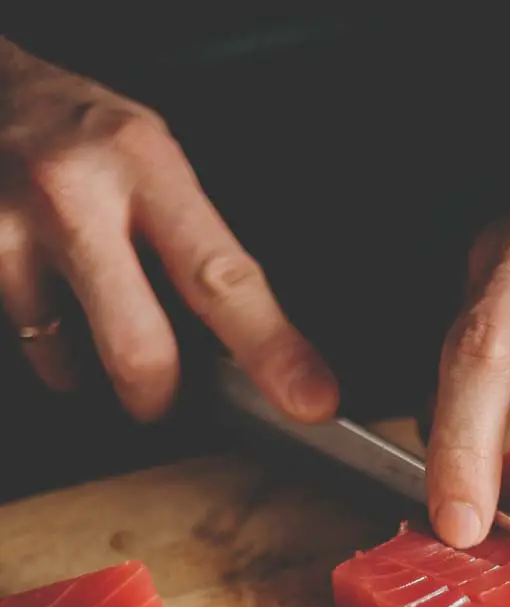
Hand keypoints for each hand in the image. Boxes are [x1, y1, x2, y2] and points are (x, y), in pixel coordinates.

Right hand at [0, 40, 337, 420]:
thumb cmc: (82, 134)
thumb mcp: (154, 163)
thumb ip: (194, 244)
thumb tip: (247, 343)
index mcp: (146, 167)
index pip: (222, 278)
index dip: (271, 350)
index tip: (308, 397)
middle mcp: (75, 197)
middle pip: (141, 348)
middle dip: (161, 395)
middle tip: (165, 393)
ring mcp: (10, 232)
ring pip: (71, 361)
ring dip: (93, 365)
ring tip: (93, 309)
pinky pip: (29, 345)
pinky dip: (53, 345)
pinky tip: (54, 300)